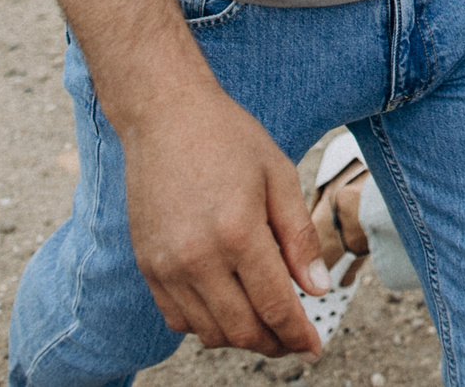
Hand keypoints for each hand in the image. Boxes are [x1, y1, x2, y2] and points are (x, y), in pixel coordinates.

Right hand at [119, 89, 329, 356]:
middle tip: (294, 340)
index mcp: (238, 233)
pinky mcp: (147, 266)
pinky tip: (226, 307)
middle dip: (274, 344)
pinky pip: (177, 319)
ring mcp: (166, 266)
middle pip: (242, 330)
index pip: (275, 306)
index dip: (298, 334)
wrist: (164, 116)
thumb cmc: (229, 139)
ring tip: (264, 323)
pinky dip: (205, 325)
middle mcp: (197, 258)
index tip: (314, 348)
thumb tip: (317, 289)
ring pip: (208, 332)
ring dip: (241, 337)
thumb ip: (299, 238)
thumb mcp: (279, 176)